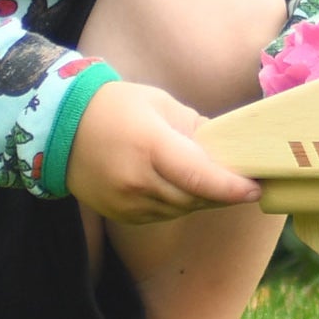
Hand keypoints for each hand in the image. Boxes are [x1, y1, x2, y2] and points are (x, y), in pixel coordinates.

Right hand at [64, 80, 261, 224]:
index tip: (256, 188)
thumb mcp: (160, 103)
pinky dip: (178, 203)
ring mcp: (127, 202)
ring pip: (180, 210)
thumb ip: (194, 128)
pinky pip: (161, 214)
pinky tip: (184, 186)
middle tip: (246, 181)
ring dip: (202, 199)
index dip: (231, 187)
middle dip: (223, 193)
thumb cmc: (116, 105)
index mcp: (151, 146)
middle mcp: (138, 180)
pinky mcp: (121, 215)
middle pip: (194, 198)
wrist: (62, 127)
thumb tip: (223, 148)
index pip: (199, 176)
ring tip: (218, 182)